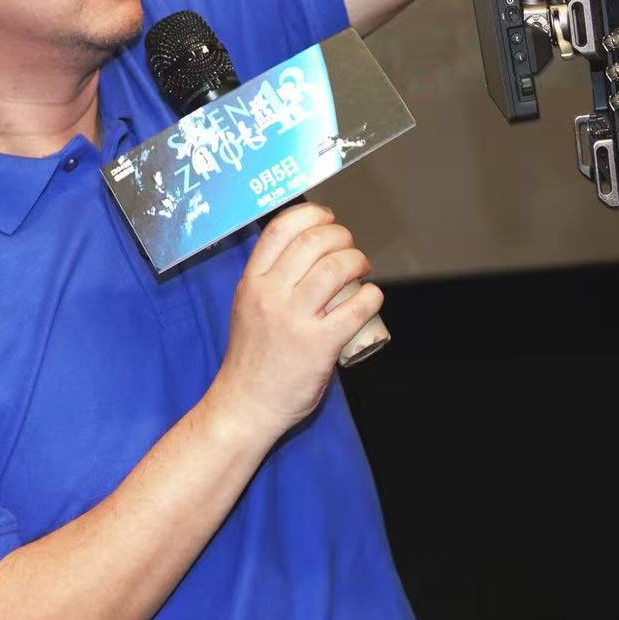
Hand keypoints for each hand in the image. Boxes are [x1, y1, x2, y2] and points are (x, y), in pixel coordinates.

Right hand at [204, 204, 383, 442]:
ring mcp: (294, 320)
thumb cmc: (252, 356)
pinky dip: (372, 295)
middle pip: (313, 242)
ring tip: (362, 268)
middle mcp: (270, 295)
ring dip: (358, 260)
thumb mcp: (248, 306)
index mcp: (251, 282)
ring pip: (335, 268)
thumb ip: (271, 280)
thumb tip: (311, 252)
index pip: (281, 229)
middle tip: (350, 247)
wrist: (246, 404)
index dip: (312, 215)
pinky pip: (355, 308)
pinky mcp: (318, 345)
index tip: (328, 218)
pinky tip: (372, 296)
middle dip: (341, 236)